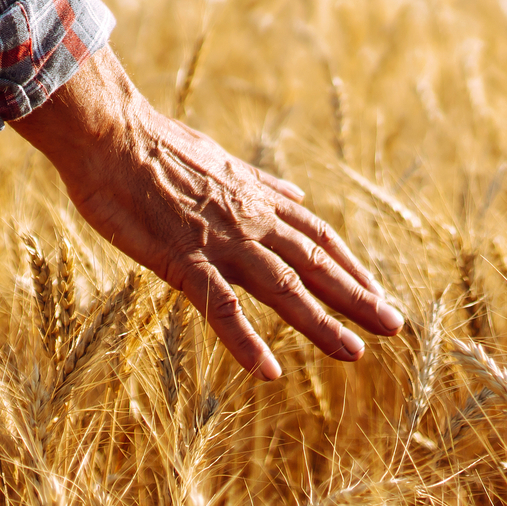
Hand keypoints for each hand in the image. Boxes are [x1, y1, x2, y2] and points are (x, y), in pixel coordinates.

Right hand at [7, 46, 402, 378]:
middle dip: (358, 297)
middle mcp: (250, 221)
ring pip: (283, 288)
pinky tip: (269, 372)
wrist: (110, 133)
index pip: (317, 237)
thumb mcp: (219, 159)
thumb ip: (259, 183)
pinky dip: (247, 341)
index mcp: (256, 198)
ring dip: (321, 323)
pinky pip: (221, 308)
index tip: (377, 292)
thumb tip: (295, 193)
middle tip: (396, 326)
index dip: (350, 266)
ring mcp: (220, 242)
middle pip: (315, 264)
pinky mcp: (183, 260)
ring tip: (354, 352)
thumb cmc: (153, 145)